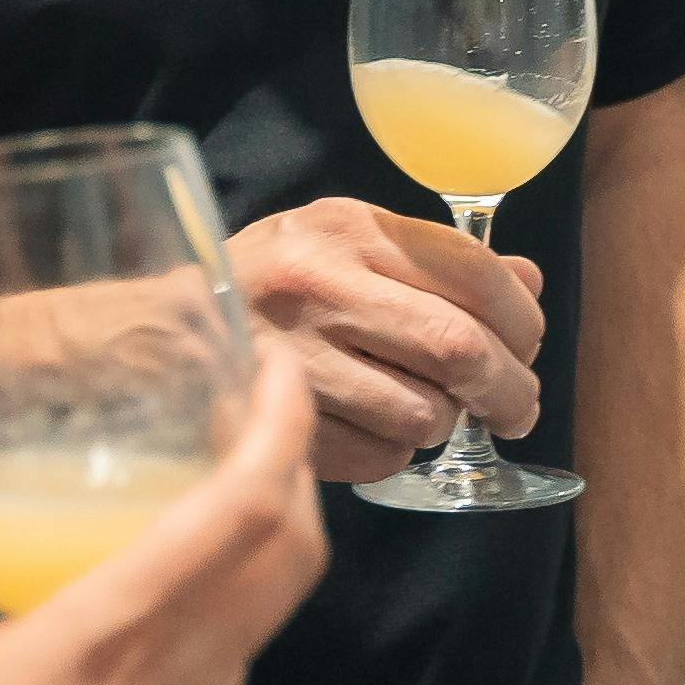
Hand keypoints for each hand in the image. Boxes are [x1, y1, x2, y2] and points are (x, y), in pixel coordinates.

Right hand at [0, 349, 329, 684]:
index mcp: (117, 637)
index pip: (249, 506)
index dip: (279, 425)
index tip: (273, 369)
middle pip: (288, 562)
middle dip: (283, 481)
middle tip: (237, 430)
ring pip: (254, 633)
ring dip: (242, 567)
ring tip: (176, 524)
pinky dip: (203, 648)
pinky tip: (131, 646)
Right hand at [223, 197, 543, 481]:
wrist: (155, 338)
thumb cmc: (266, 286)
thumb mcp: (344, 242)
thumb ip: (437, 259)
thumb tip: (527, 282)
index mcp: (345, 228)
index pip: (473, 273)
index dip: (523, 320)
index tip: (530, 346)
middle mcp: (319, 286)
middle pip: (459, 348)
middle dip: (509, 389)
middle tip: (518, 408)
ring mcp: (294, 361)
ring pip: (423, 413)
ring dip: (445, 423)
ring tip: (430, 411)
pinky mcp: (279, 426)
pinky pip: (379, 457)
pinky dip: (395, 453)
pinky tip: (374, 428)